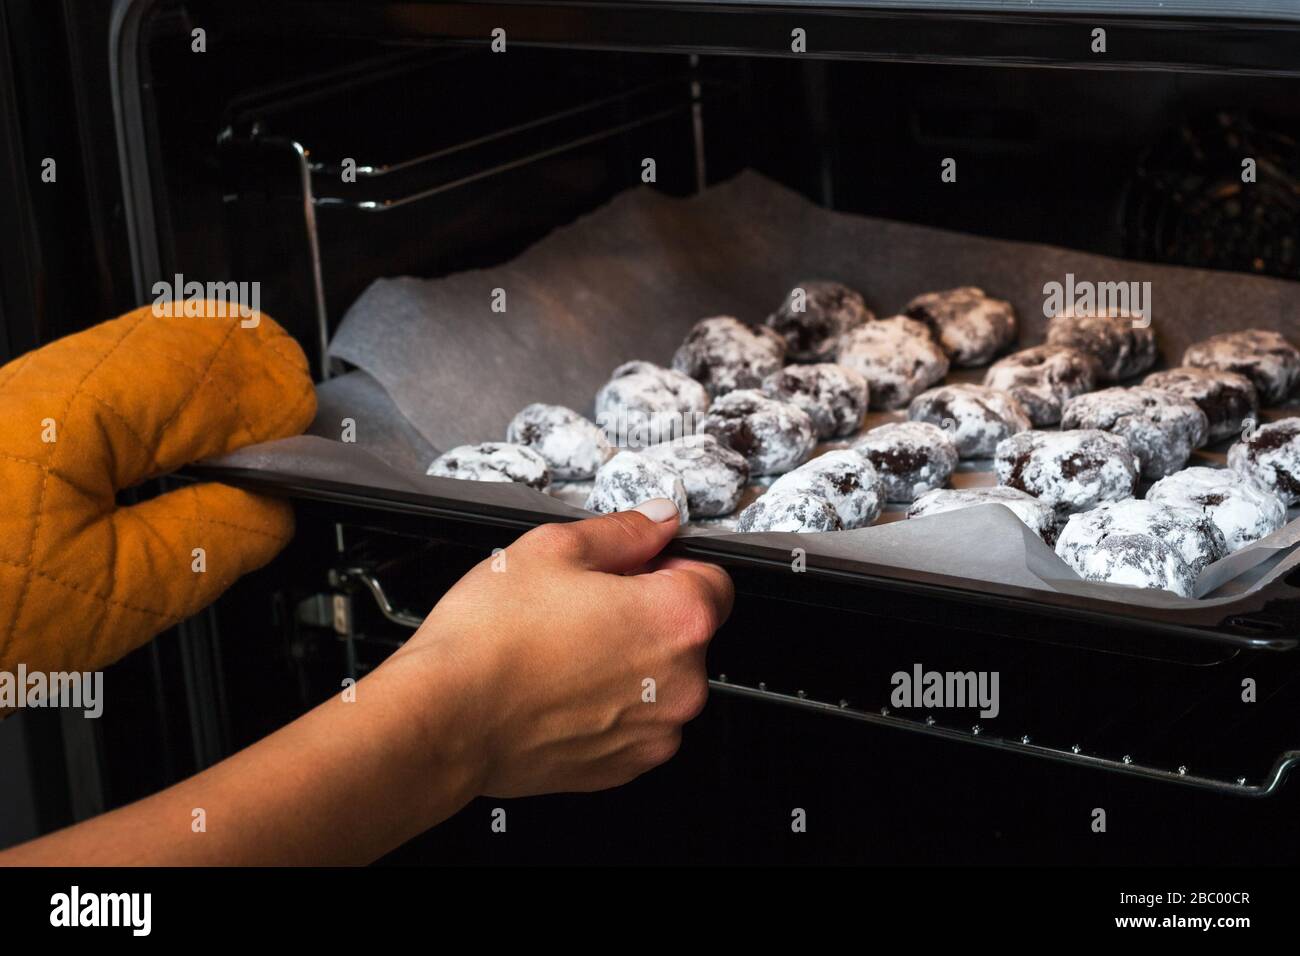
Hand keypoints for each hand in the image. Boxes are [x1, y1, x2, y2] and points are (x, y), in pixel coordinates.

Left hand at [0, 303, 314, 673]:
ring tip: (202, 486)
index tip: (289, 478)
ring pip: (173, 345)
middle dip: (253, 403)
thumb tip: (274, 506)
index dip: (283, 421)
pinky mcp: (30, 401)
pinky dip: (168, 418)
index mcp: (91, 400)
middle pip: (211, 331)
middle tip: (252, 482)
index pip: (240, 361)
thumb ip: (218, 537)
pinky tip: (155, 479)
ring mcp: (43, 375)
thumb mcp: (114, 599)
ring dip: (212, 410)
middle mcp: (64, 367)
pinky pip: (130, 375)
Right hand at [391, 498, 732, 796]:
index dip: (671, 565)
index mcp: (677, 619)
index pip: (714, 580)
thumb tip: (658, 521)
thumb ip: (624, 532)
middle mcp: (682, 682)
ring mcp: (656, 731)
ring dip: (629, 662)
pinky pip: (636, 722)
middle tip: (582, 607)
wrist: (446, 719)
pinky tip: (561, 687)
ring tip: (564, 650)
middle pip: (687, 632)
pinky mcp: (626, 765)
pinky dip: (610, 705)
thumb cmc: (492, 638)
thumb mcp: (555, 549)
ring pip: (661, 679)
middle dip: (645, 614)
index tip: (636, 569)